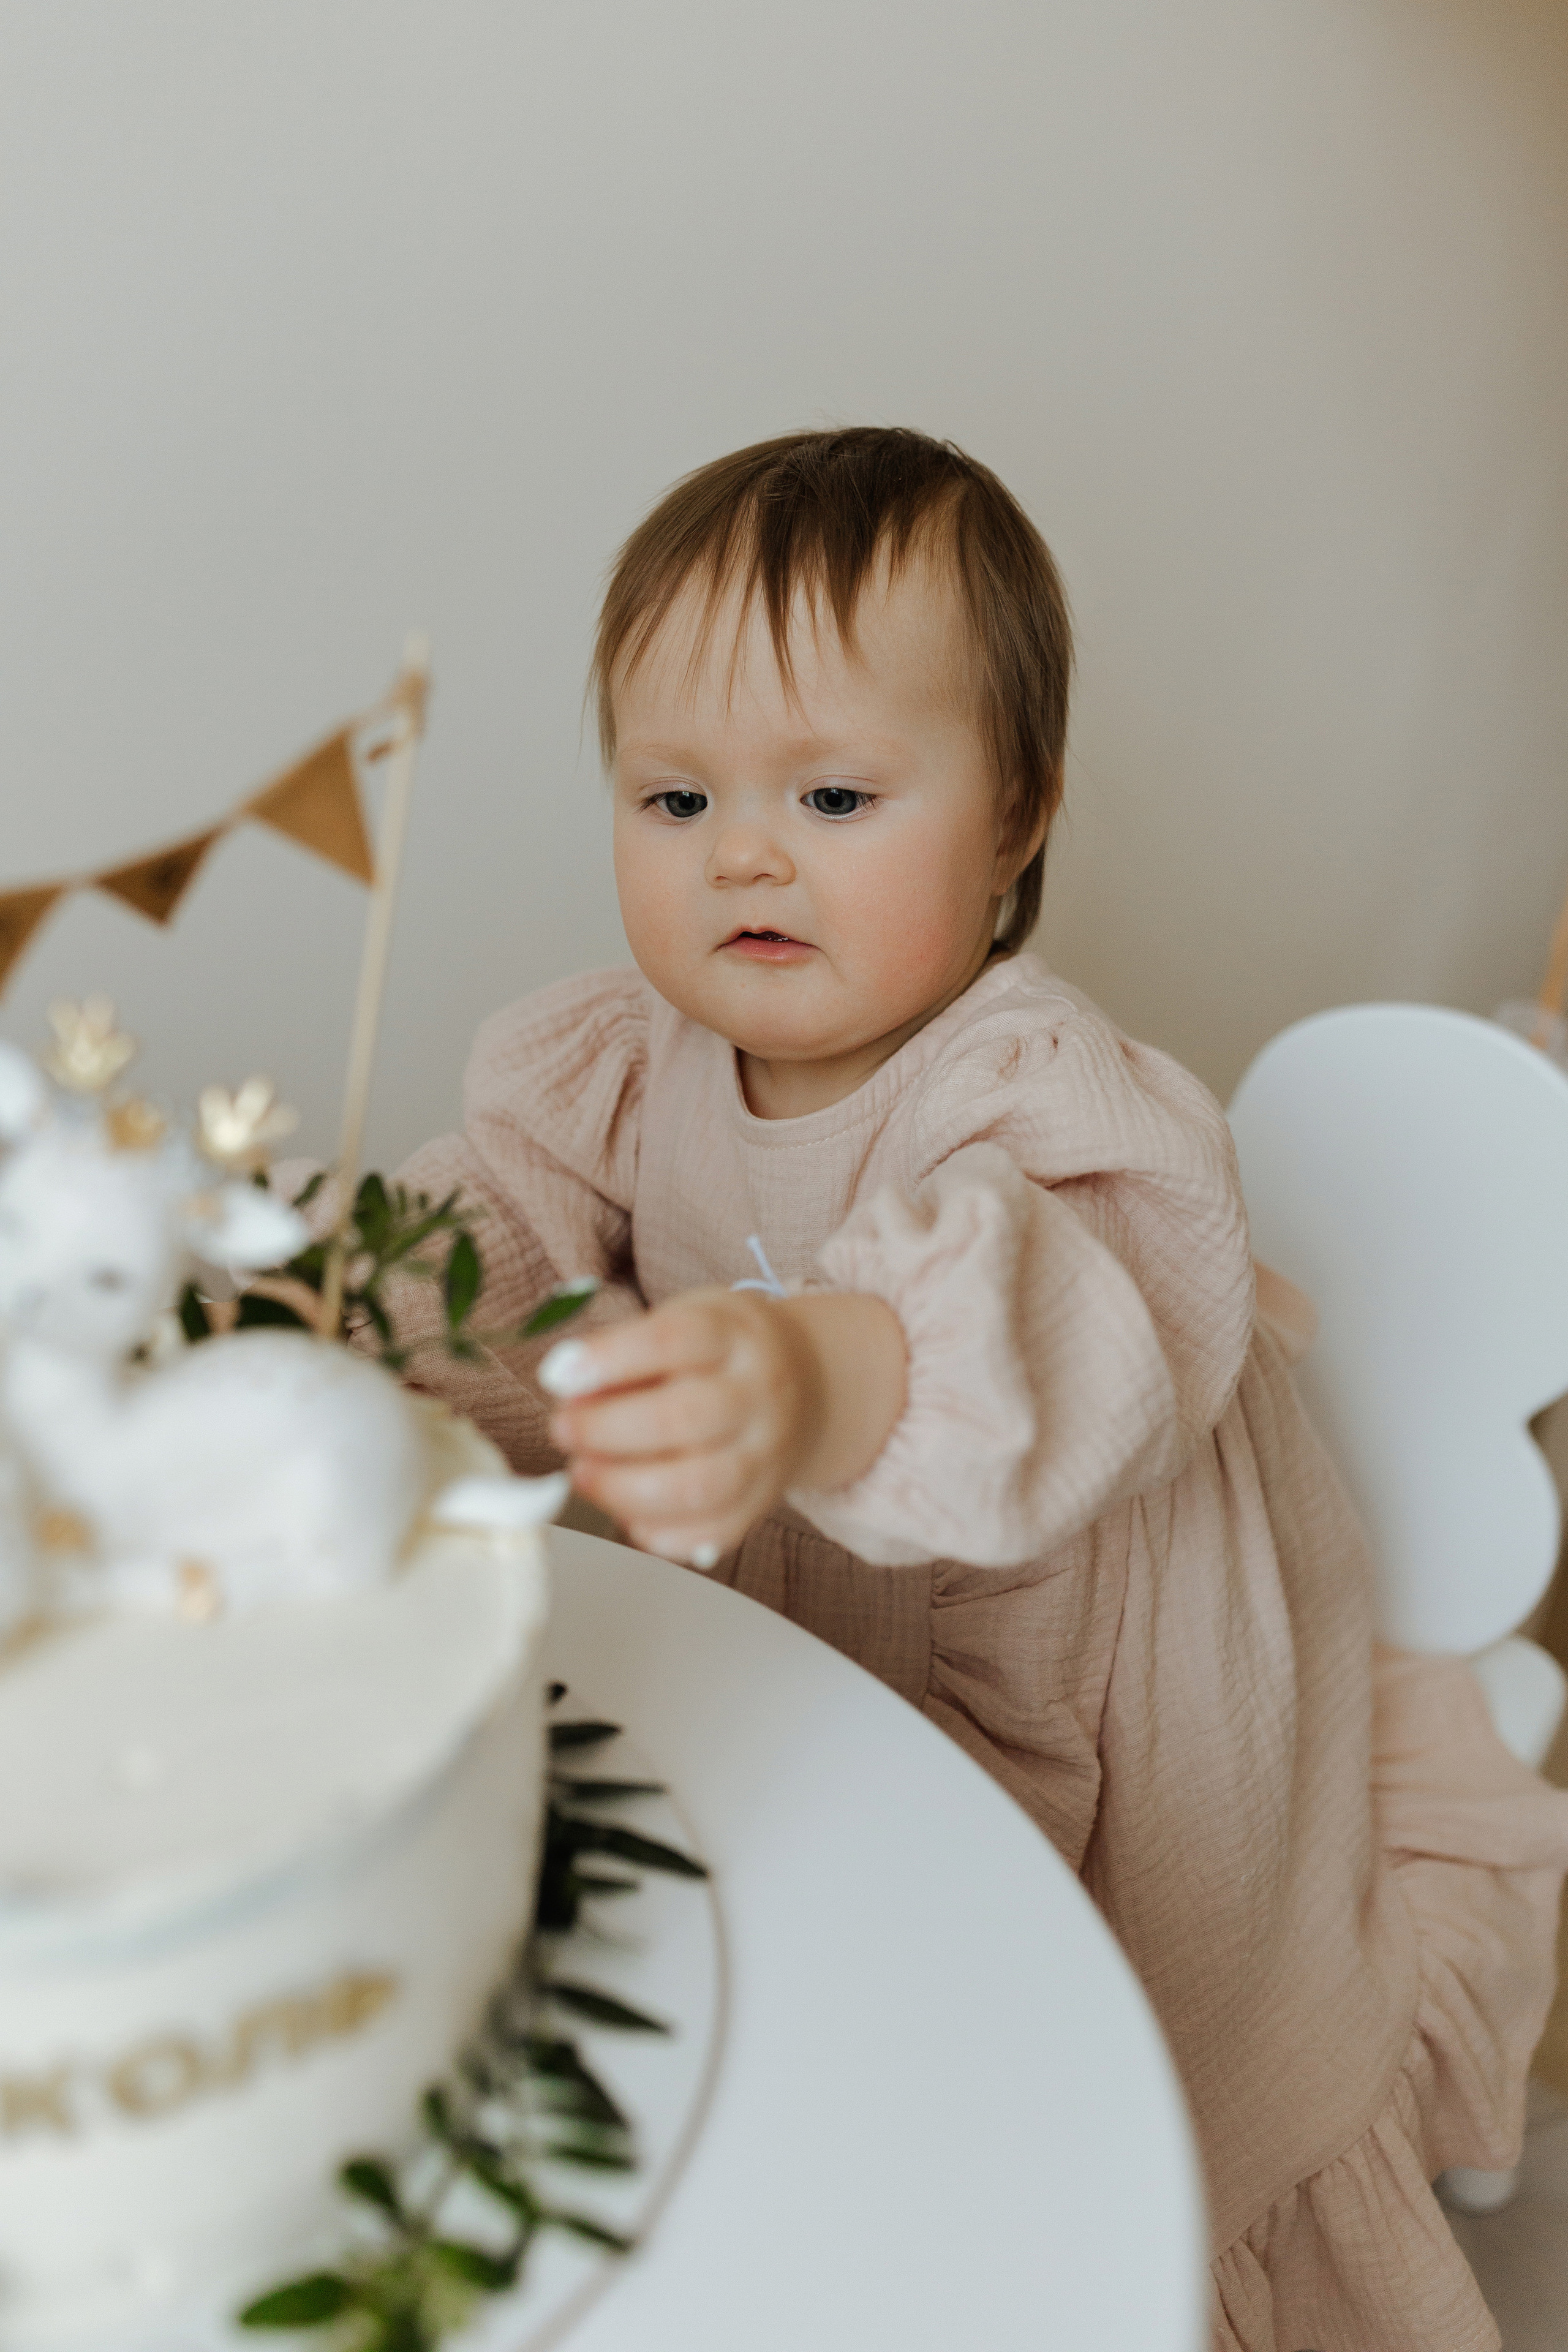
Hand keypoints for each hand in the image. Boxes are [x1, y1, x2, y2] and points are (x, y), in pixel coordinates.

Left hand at [539, 1287, 905, 1566]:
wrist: (808, 1385)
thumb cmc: (721, 1353)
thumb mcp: (684, 1320)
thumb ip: (626, 1351)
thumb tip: (564, 1383)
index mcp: (734, 1336)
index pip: (675, 1340)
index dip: (610, 1359)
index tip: (559, 1374)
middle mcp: (758, 1394)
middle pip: (685, 1418)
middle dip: (606, 1429)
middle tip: (562, 1429)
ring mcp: (764, 1454)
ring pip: (697, 1486)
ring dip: (622, 1488)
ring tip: (583, 1472)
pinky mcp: (760, 1504)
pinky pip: (708, 1533)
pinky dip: (655, 1530)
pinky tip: (624, 1508)